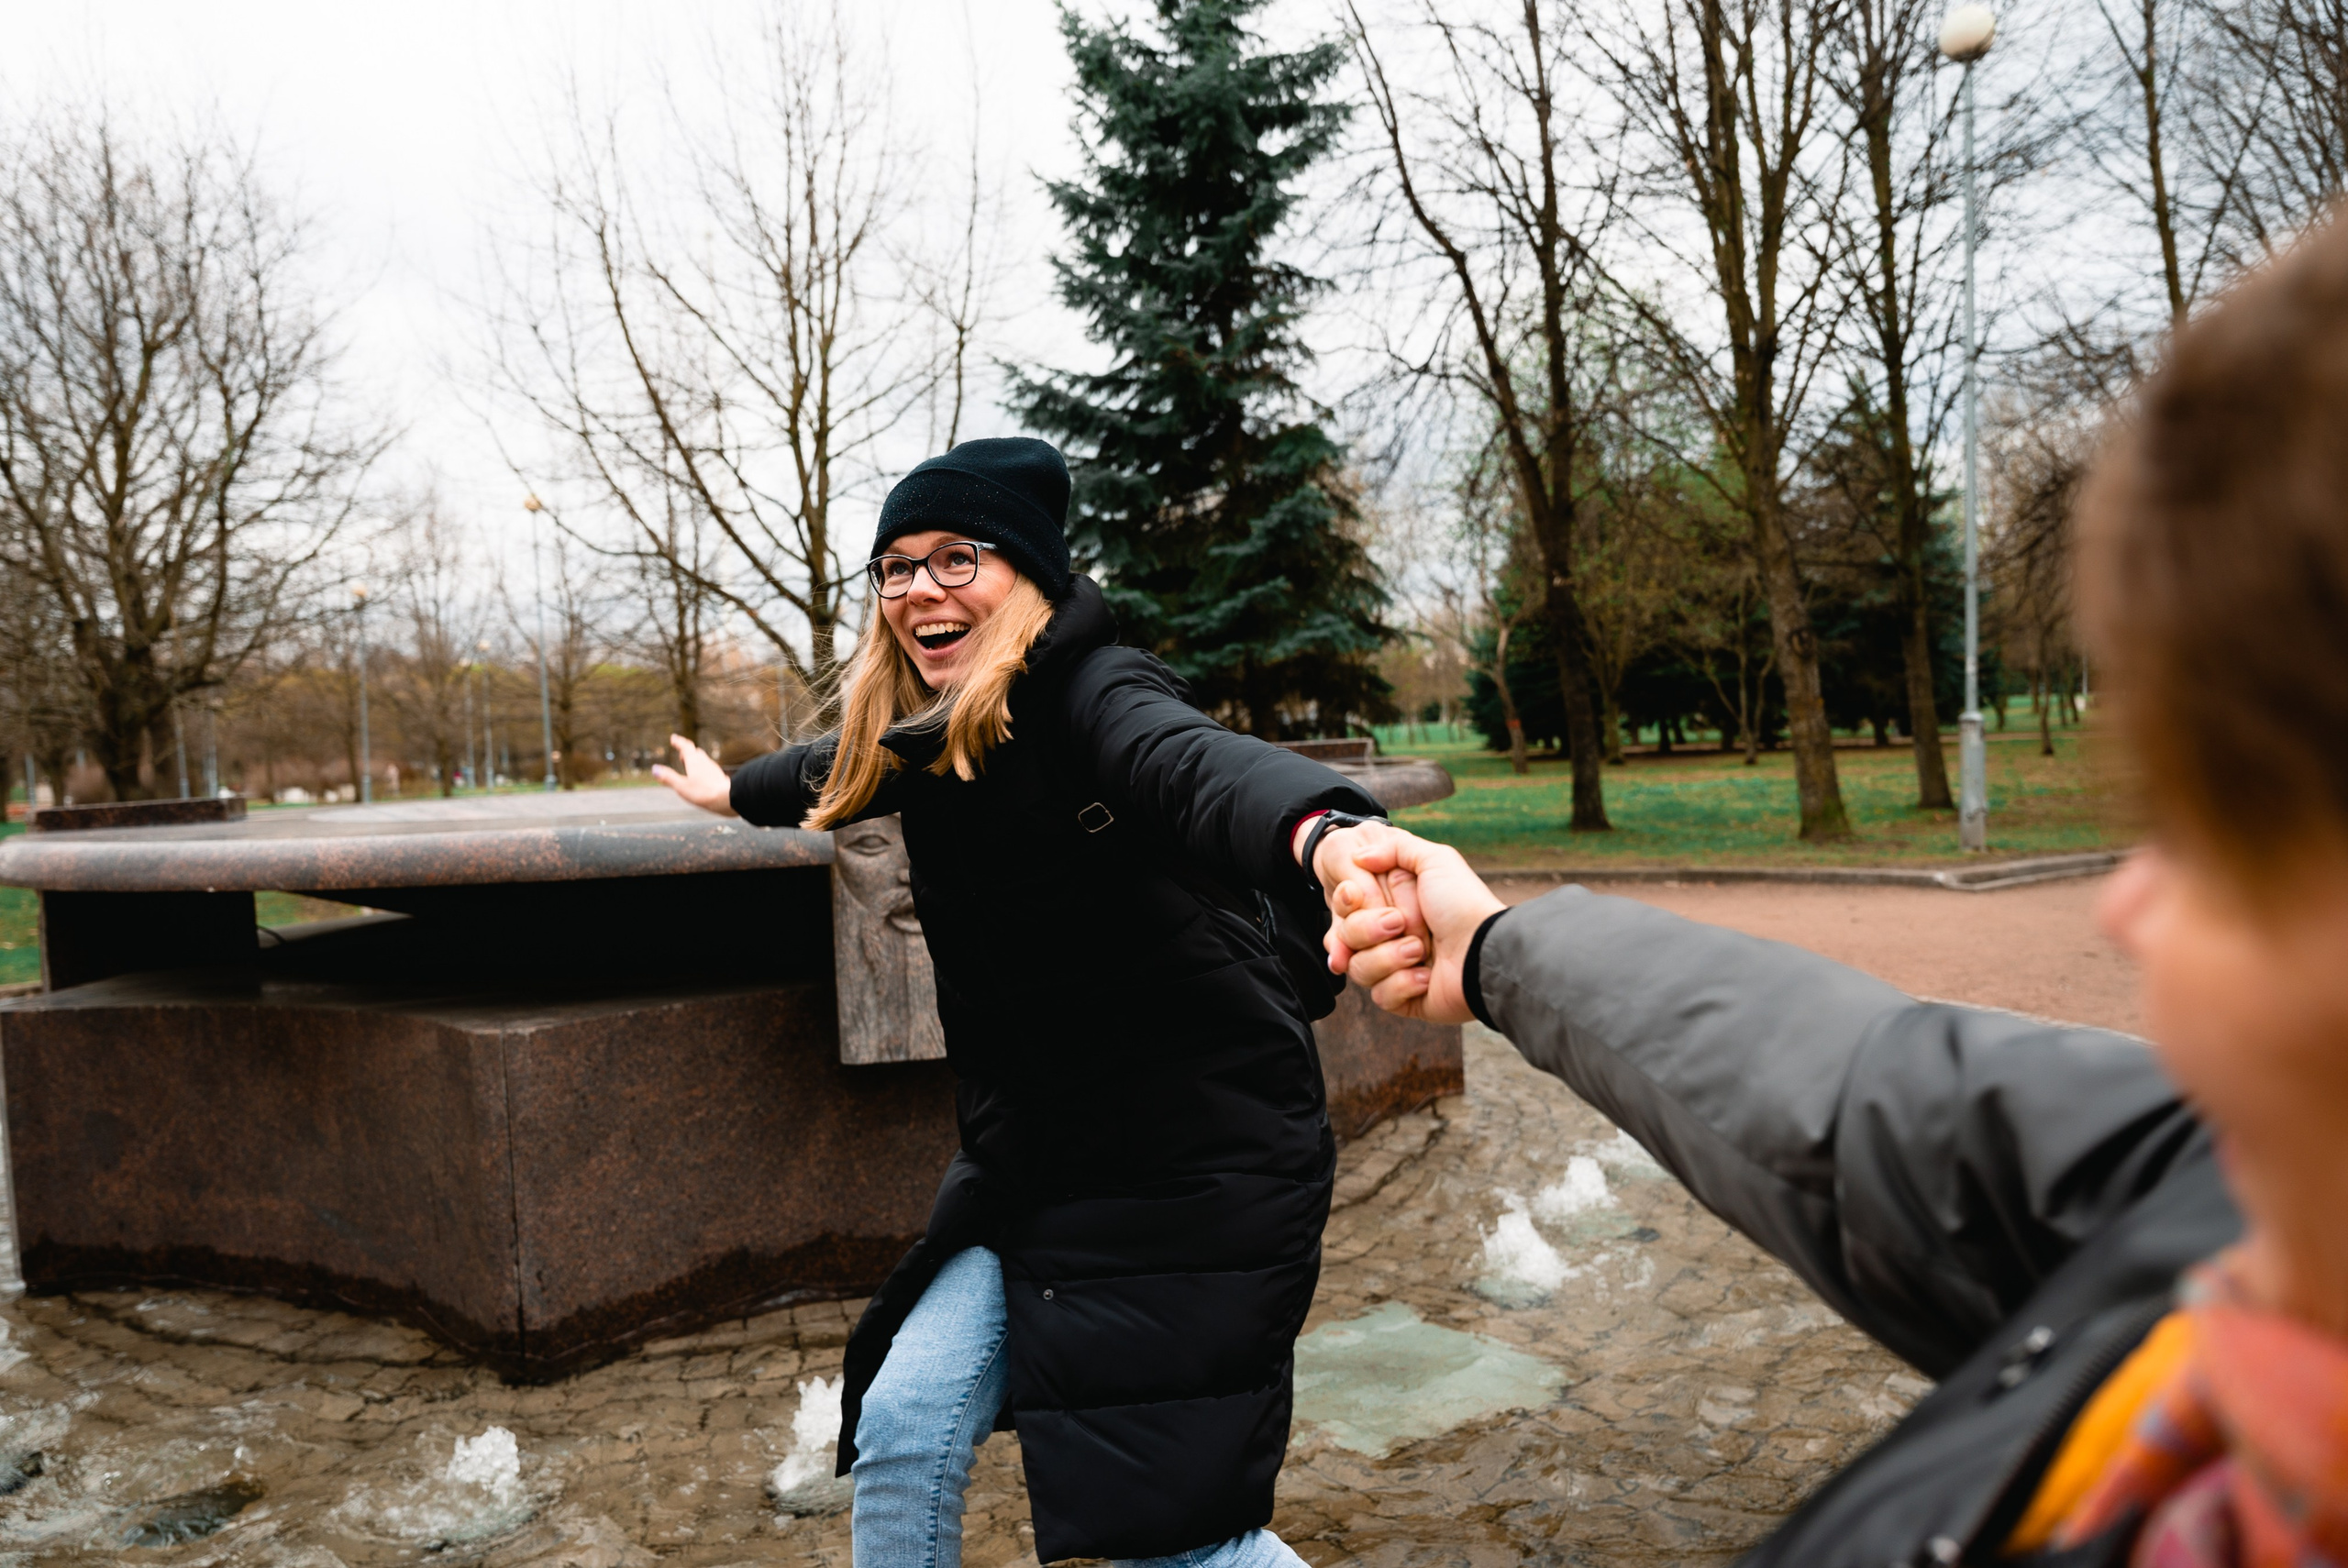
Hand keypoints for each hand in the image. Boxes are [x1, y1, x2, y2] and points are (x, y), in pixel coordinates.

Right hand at [652, 734, 736, 816]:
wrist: (727, 799)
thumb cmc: (703, 793)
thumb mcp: (681, 786)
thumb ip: (668, 778)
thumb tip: (655, 769)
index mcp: (695, 762)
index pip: (686, 747)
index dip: (679, 742)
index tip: (673, 738)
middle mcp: (705, 762)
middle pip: (696, 752)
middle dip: (687, 751)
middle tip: (681, 751)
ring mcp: (714, 770)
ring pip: (704, 760)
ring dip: (696, 759)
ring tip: (691, 763)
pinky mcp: (720, 778)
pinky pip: (710, 769)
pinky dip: (703, 769)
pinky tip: (704, 777)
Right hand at [1325, 830, 1505, 1023]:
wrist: (1482, 950)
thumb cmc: (1461, 905)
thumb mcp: (1434, 861)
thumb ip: (1394, 848)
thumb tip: (1360, 856)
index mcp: (1394, 906)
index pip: (1348, 908)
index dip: (1347, 904)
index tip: (1355, 896)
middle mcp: (1391, 936)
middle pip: (1346, 937)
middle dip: (1369, 930)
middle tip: (1399, 924)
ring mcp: (1396, 968)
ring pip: (1359, 968)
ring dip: (1389, 957)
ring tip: (1421, 952)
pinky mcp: (1404, 999)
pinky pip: (1380, 996)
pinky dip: (1402, 985)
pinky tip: (1426, 977)